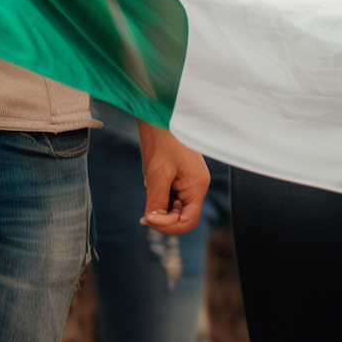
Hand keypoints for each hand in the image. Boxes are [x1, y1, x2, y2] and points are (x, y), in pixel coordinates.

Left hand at [136, 120, 209, 234]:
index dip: (168, 226)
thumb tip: (150, 221)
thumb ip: (155, 201)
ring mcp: (190, 181)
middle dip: (163, 220)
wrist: (160, 115)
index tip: (148, 218)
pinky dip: (161, 198)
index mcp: (197, 186)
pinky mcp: (181, 177)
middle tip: (144, 216)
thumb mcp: (156, 174)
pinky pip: (173, 197)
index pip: (188, 221)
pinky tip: (152, 185)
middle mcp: (197, 186)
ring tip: (149, 193)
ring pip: (176, 208)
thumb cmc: (162, 141)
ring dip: (161, 208)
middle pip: (183, 217)